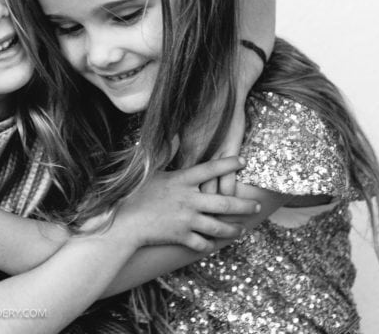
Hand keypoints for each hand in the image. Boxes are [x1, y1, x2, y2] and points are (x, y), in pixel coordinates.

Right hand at [113, 157, 258, 251]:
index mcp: (181, 181)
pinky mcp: (181, 237)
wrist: (122, 222)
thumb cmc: (132, 193)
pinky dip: (211, 245)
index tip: (243, 161)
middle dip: (244, 206)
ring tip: (241, 230)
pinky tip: (215, 244)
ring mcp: (187, 220)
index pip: (211, 169)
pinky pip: (203, 244)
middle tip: (256, 207)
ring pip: (219, 227)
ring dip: (234, 229)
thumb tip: (175, 134)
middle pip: (226, 203)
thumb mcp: (148, 170)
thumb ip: (164, 153)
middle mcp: (189, 201)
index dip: (229, 164)